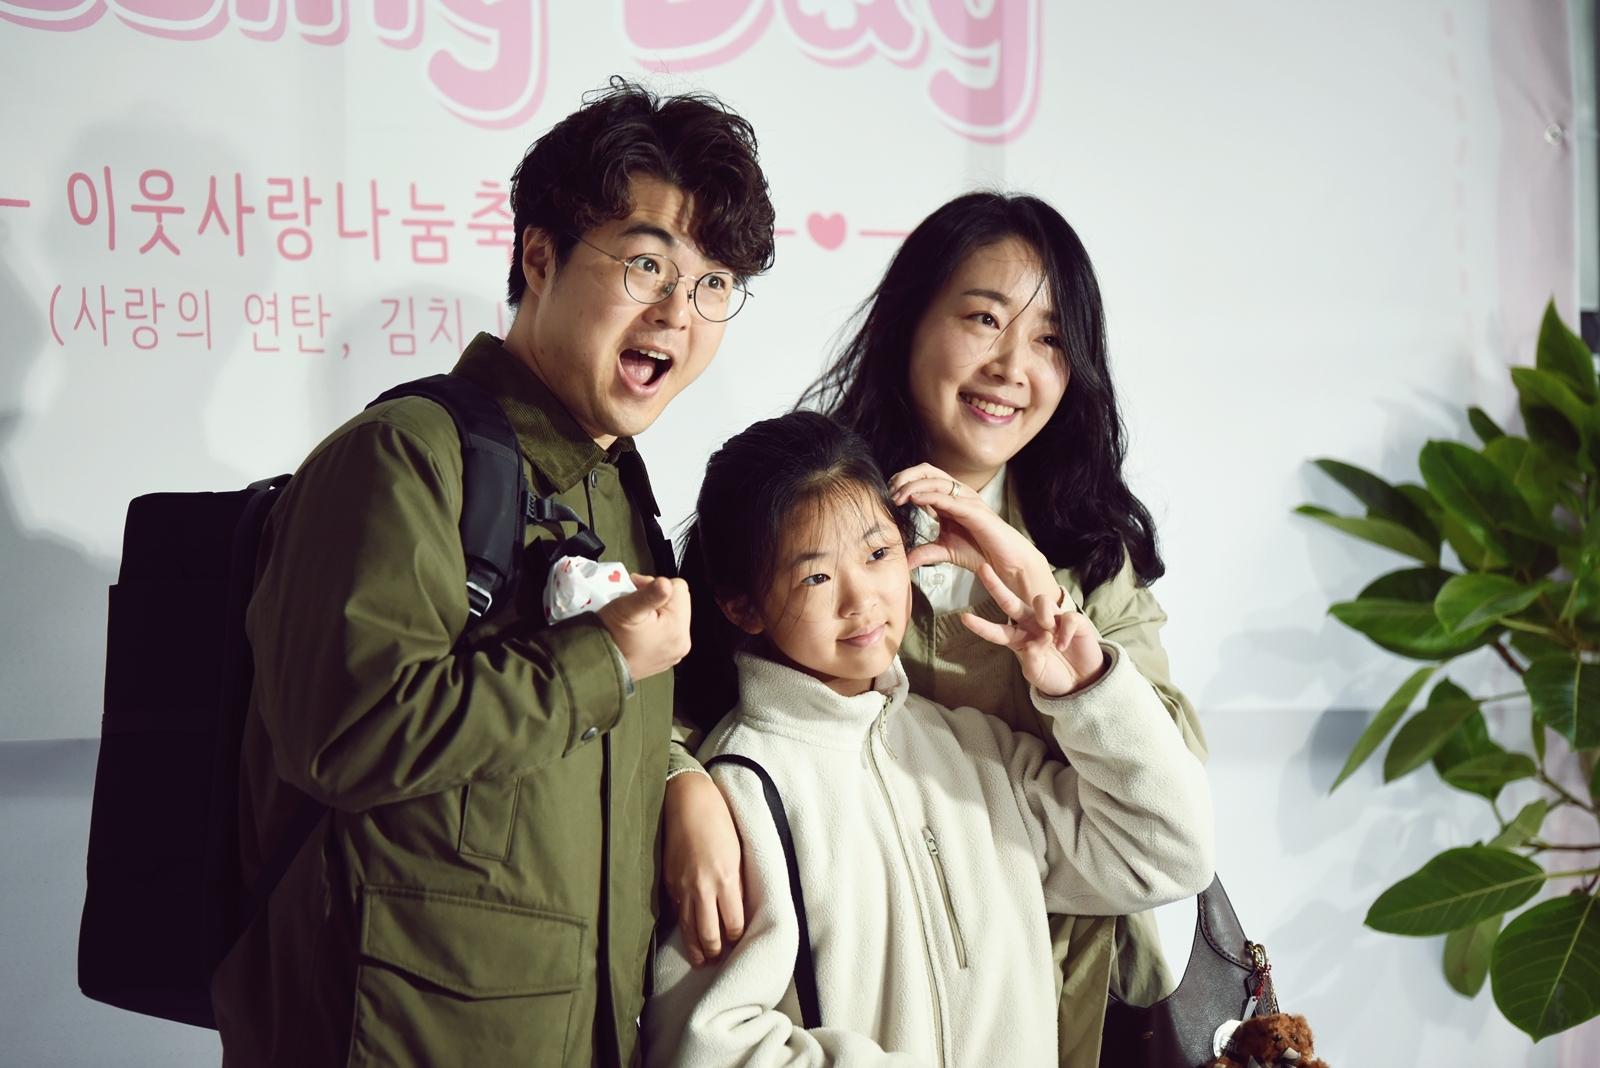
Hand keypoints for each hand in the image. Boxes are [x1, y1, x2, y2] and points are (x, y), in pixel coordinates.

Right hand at [597, 575, 690, 679]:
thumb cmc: (611, 634)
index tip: (635, 590)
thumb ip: (649, 594)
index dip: (654, 584)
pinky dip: (656, 626)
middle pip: (678, 601)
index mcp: (678, 628)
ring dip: (657, 611)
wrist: (598, 666)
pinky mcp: (667, 658)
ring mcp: (676, 652)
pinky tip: (640, 630)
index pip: (678, 587)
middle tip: (634, 603)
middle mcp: (683, 642)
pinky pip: (669, 631)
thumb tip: (665, 583)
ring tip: (636, 617)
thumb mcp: (626, 609)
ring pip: (673, 615)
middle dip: (657, 597)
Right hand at [662, 771, 745, 966]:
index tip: (737, 940)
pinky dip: (680, 926)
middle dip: (714, 951)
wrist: (687, 801)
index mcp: (725, 879)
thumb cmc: (718, 821)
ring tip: (700, 960)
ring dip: (695, 948)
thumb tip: (736, 907)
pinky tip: (684, 935)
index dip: (735, 936)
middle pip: (708, 934)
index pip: (732, 924)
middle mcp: (702, 888)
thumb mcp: (737, 852)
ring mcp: (682, 887)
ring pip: (687, 929)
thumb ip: (736, 883)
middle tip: (717, 958)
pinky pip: (674, 912)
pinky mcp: (667, 882)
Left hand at [890, 463, 1058, 608]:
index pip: (923, 478)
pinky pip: (947, 497)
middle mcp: (957, 494)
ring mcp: (966, 499)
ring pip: (935, 480)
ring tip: (896, 496)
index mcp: (949, 499)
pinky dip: (928, 495)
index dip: (903, 481)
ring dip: (912, 485)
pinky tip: (914, 498)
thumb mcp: (944, 551)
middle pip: (927, 471)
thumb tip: (903, 563)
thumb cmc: (979, 551)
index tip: (888, 494)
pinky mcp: (973, 510)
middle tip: (889, 491)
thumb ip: (924, 553)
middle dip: (905, 476)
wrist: (1003, 562)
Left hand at [961, 563, 1106, 696]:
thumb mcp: (1036, 674)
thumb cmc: (1054, 676)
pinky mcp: (1074, 621)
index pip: (997, 630)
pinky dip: (1065, 632)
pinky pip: (1067, 618)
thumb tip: (1033, 643)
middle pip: (1010, 601)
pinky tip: (1064, 644)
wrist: (1082, 682)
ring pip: (1041, 601)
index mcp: (1019, 638)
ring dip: (1042, 614)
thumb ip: (1030, 660)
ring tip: (1048, 630)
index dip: (981, 626)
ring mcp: (1053, 620)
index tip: (964, 618)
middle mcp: (1032, 624)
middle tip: (983, 568)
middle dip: (995, 585)